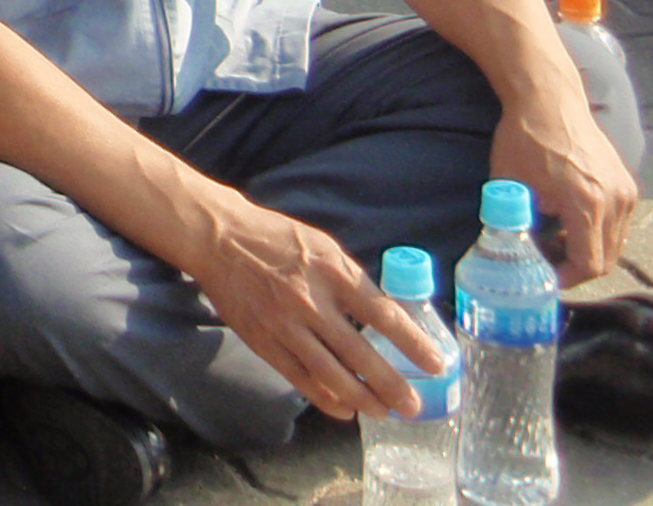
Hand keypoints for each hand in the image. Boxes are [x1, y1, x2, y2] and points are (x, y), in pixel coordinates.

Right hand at [184, 192, 434, 419]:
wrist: (217, 238)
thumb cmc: (274, 238)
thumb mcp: (321, 246)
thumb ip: (351, 280)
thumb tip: (385, 316)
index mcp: (332, 272)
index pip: (384, 315)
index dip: (414, 344)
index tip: (435, 364)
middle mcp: (310, 301)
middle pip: (360, 354)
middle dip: (392, 386)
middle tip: (414, 406)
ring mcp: (285, 324)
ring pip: (331, 374)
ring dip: (363, 399)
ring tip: (385, 412)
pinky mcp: (263, 341)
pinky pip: (300, 378)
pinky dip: (325, 399)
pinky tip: (345, 411)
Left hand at [494, 88, 638, 280]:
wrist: (548, 99)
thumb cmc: (524, 139)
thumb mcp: (510, 185)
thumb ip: (513, 224)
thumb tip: (508, 256)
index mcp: (588, 204)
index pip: (588, 264)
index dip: (564, 278)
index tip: (543, 278)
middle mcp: (615, 201)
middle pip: (606, 259)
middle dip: (576, 267)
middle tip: (547, 264)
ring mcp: (626, 191)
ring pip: (615, 243)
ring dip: (589, 250)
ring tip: (555, 242)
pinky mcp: (627, 183)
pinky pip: (618, 224)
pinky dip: (598, 232)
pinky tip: (569, 222)